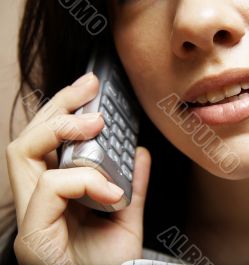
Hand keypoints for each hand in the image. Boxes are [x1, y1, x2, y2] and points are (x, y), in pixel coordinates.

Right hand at [6, 73, 150, 264]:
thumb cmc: (112, 263)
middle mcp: (36, 202)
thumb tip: (140, 152)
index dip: (64, 111)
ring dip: (63, 129)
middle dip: (57, 105)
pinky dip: (85, 180)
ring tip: (97, 122)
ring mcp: (31, 217)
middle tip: (89, 86)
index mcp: (56, 195)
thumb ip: (132, 184)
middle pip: (29, 137)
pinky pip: (51, 186)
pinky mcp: (33, 234)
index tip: (92, 90)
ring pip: (23, 151)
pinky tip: (112, 192)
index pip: (47, 143)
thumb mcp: (127, 217)